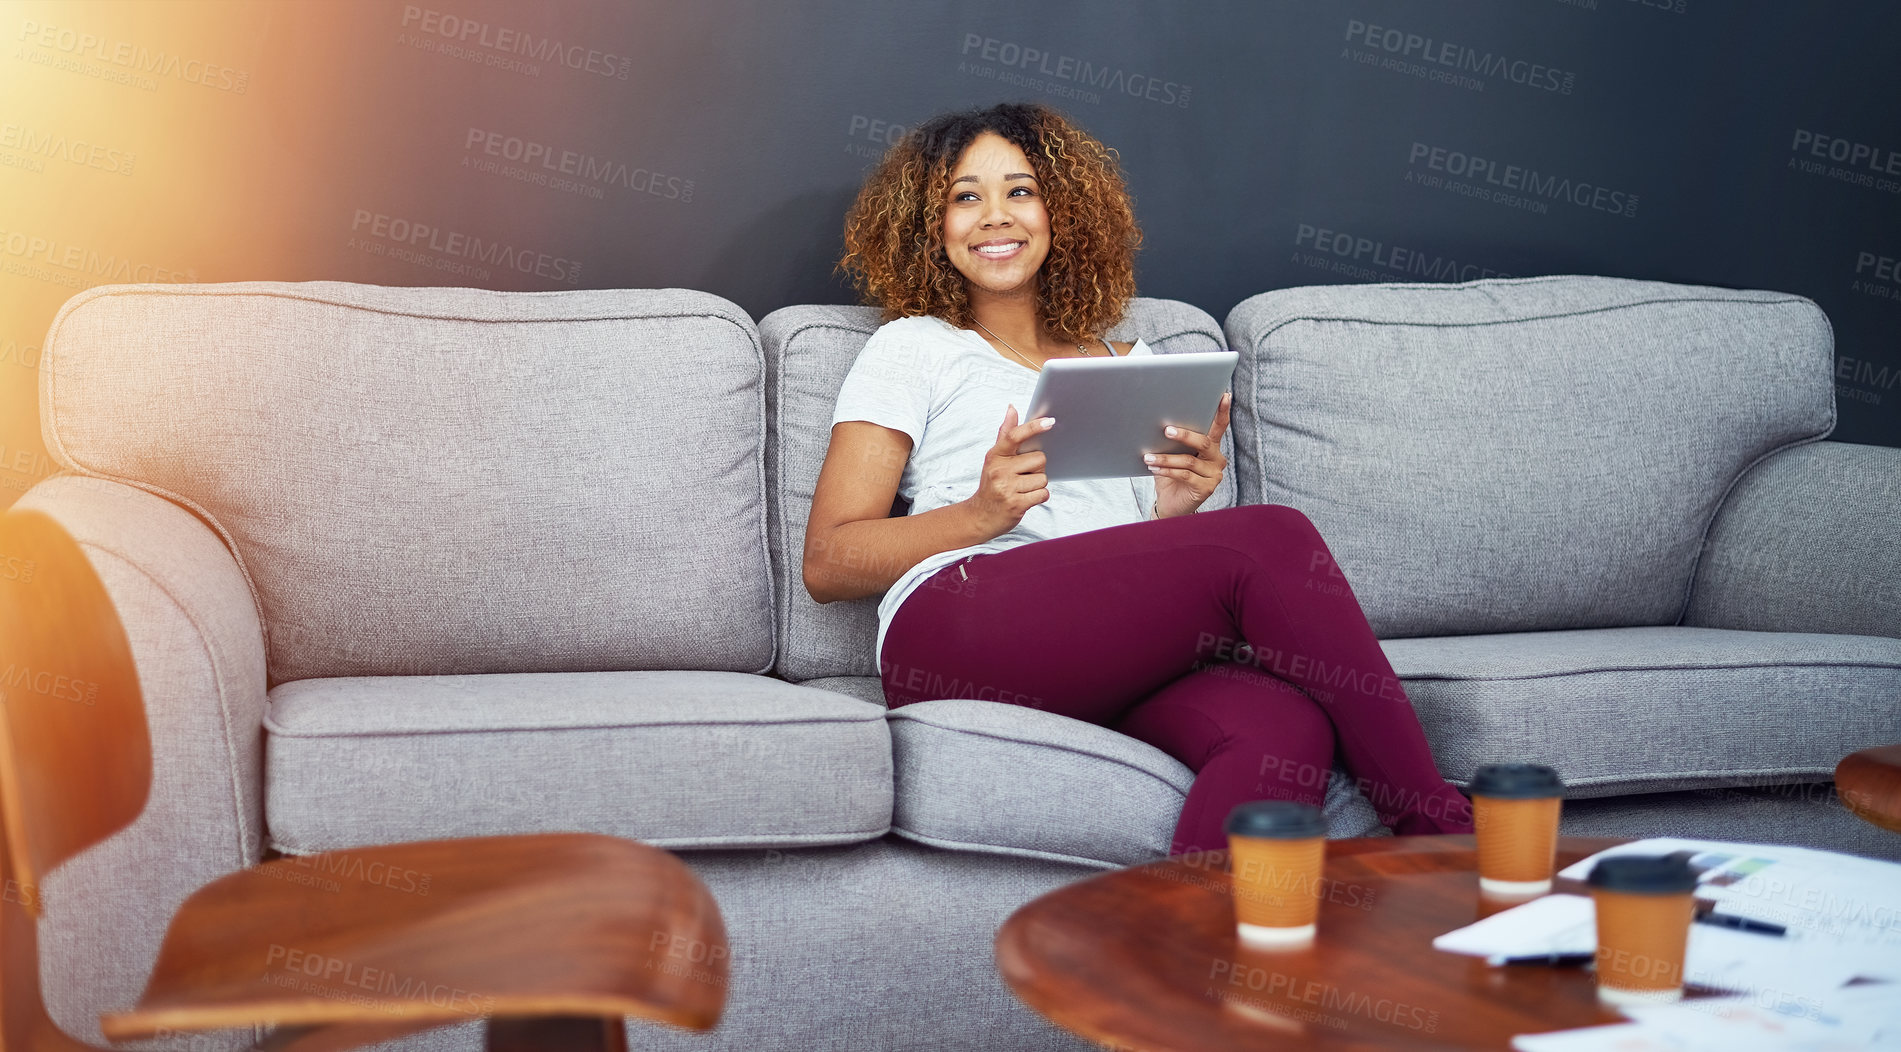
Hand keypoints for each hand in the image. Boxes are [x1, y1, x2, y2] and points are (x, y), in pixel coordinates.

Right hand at [964, 404, 1052, 538]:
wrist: (980, 516)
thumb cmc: (992, 484)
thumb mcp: (994, 459)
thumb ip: (1005, 434)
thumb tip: (1012, 408)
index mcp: (995, 456)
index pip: (1014, 436)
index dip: (1033, 427)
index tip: (1049, 421)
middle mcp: (999, 470)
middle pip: (1039, 459)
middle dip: (1038, 468)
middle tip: (1023, 476)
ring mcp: (1007, 488)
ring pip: (1043, 478)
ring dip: (1038, 485)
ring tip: (1022, 489)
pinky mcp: (1016, 504)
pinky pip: (1043, 494)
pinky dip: (1039, 497)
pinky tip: (1026, 498)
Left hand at [1148, 391, 1229, 517]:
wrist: (1171, 505)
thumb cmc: (1171, 476)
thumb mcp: (1172, 455)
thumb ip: (1172, 442)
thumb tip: (1159, 424)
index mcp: (1211, 447)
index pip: (1219, 427)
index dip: (1222, 411)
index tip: (1224, 395)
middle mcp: (1217, 459)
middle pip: (1203, 442)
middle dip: (1184, 435)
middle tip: (1166, 430)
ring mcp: (1214, 474)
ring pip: (1189, 460)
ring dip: (1166, 458)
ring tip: (1148, 456)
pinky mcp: (1207, 488)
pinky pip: (1185, 475)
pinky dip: (1167, 470)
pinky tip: (1154, 468)